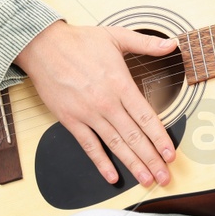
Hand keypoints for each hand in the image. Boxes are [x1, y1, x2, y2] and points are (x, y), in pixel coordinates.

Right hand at [14, 20, 177, 186]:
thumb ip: (147, 43)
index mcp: (120, 84)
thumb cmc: (79, 41)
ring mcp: (88, 113)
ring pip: (115, 144)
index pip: (146, 117)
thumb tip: (172, 44)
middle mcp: (106, 102)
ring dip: (132, 164)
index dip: (160, 138)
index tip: (171, 154)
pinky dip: (101, 162)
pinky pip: (89, 145)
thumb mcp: (117, 36)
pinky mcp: (70, 119)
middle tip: (164, 177)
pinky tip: (112, 176)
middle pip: (134, 136)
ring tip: (146, 180)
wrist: (42, 46)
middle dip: (151, 159)